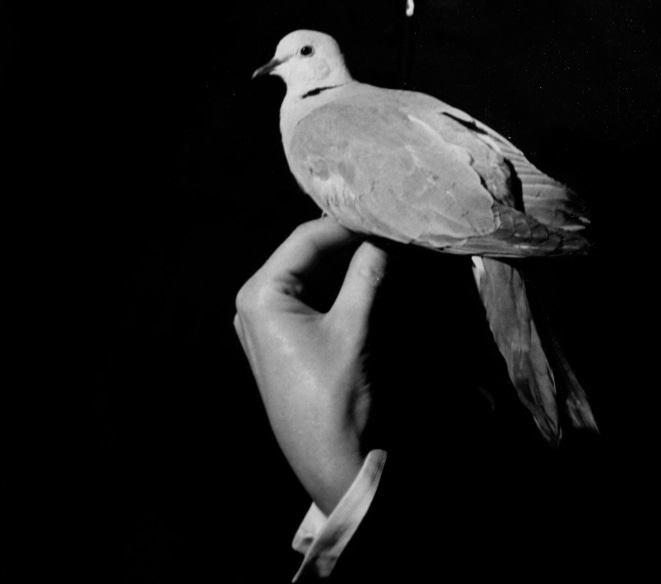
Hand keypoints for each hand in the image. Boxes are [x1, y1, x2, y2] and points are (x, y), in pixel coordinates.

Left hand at [234, 216, 388, 513]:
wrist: (330, 464)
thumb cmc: (334, 397)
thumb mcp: (354, 328)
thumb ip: (367, 273)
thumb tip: (386, 233)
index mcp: (260, 294)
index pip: (306, 238)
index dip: (347, 221)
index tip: (386, 210)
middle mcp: (255, 302)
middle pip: (306, 252)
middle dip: (348, 237)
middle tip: (389, 222)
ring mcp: (267, 322)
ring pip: (312, 272)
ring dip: (346, 257)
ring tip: (385, 239)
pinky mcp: (284, 339)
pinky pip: (312, 294)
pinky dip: (340, 281)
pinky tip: (369, 269)